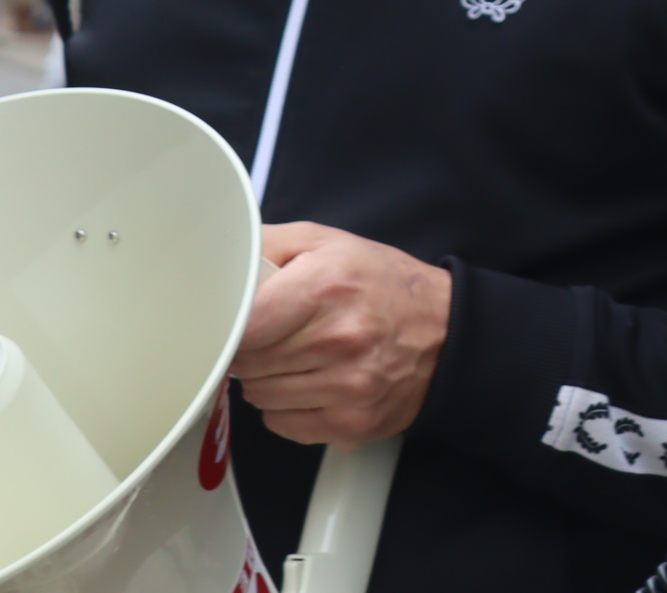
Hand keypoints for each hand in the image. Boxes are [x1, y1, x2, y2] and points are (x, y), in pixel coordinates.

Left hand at [232, 223, 450, 448]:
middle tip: (277, 332)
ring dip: (266, 378)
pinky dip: (285, 406)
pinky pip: (280, 424)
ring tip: (299, 355)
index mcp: (326, 287)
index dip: (231, 325)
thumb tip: (219, 262)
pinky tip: (311, 382)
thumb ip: (266, 246)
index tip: (235, 322)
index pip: (241, 325)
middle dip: (251, 347)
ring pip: (258, 395)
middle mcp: (338, 340)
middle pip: (246, 362)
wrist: (447, 332)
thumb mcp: (327, 242)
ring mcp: (346, 387)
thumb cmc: (384, 285)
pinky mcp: (350, 423)